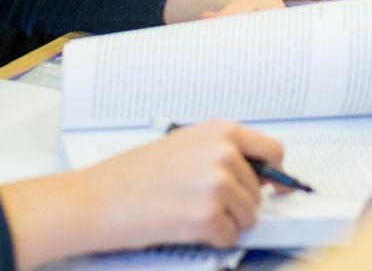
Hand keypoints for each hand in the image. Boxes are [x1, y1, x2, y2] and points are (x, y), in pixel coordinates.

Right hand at [0, 121, 284, 266]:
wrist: (96, 199)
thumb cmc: (132, 176)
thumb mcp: (183, 147)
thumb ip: (222, 153)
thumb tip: (260, 176)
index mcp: (220, 131)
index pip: (273, 150)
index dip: (275, 174)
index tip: (274, 188)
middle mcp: (224, 153)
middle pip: (258, 192)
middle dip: (237, 205)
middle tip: (197, 204)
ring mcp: (218, 184)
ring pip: (247, 217)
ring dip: (224, 223)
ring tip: (186, 213)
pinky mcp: (208, 216)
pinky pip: (230, 238)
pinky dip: (211, 240)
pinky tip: (182, 227)